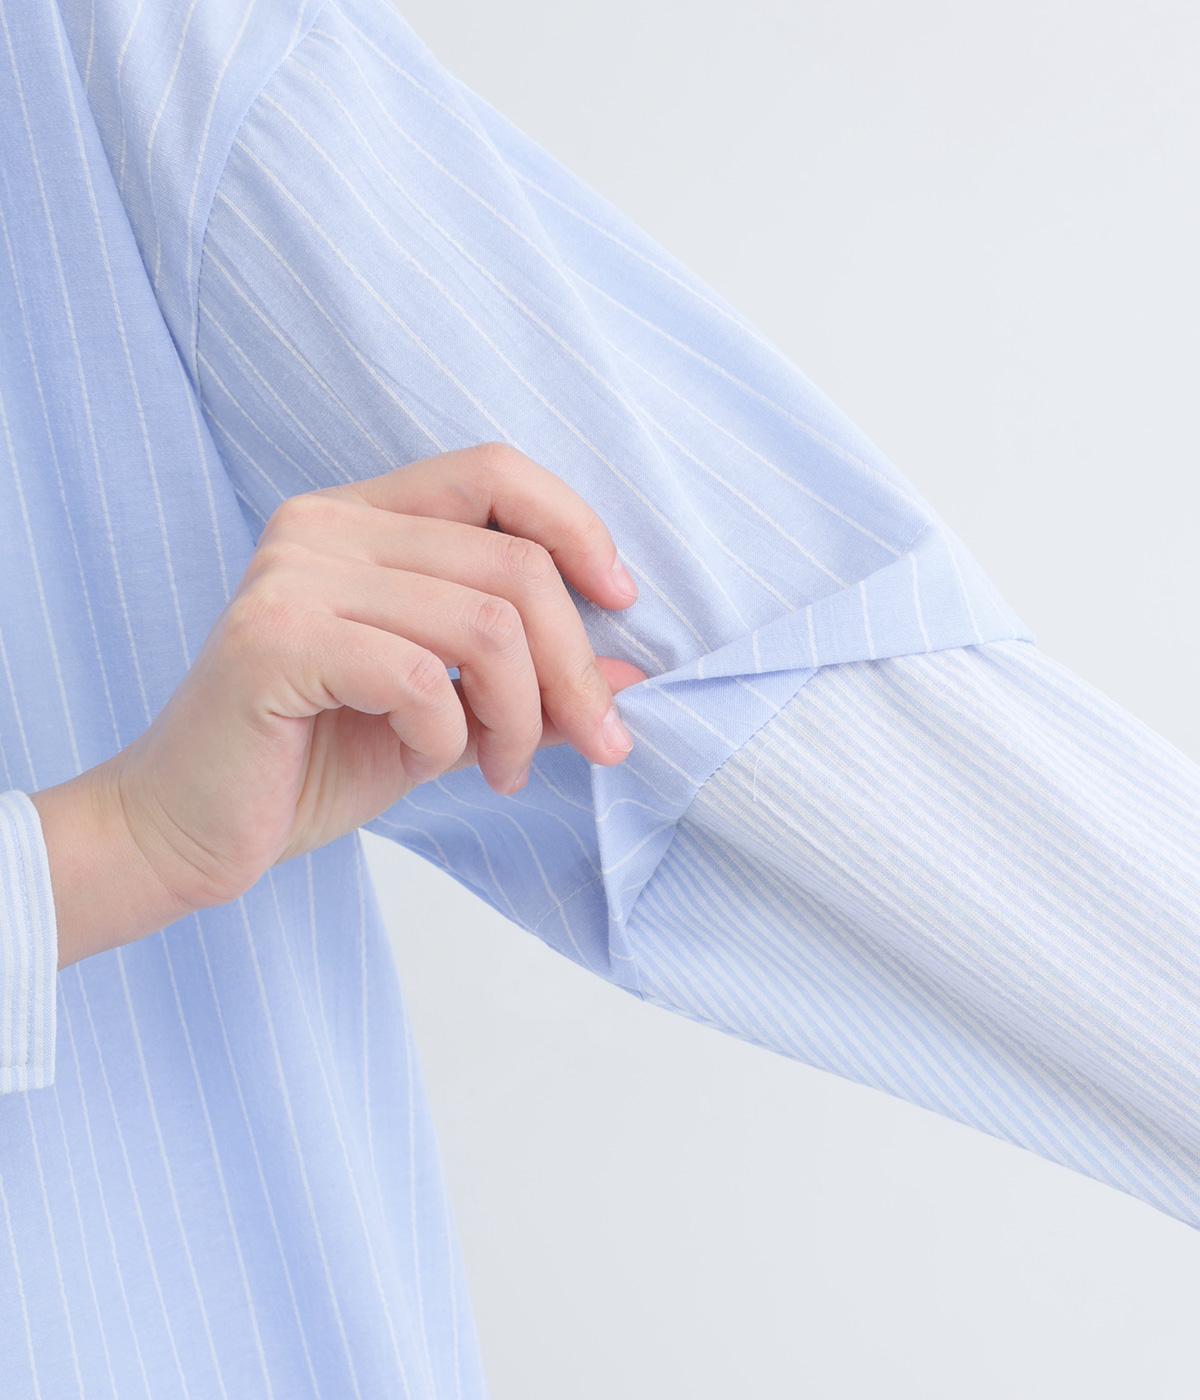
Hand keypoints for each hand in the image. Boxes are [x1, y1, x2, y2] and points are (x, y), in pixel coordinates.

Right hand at [35, 443, 646, 964]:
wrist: (190, 831)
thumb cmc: (313, 762)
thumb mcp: (445, 710)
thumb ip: (526, 678)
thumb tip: (629, 674)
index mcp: (359, 519)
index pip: (495, 473)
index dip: (575, 528)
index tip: (620, 602)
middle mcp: (322, 527)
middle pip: (512, 564)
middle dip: (574, 667)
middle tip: (594, 740)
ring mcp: (292, 577)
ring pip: (485, 624)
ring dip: (521, 714)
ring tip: (503, 767)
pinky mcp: (274, 642)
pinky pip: (423, 678)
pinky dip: (449, 736)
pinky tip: (428, 762)